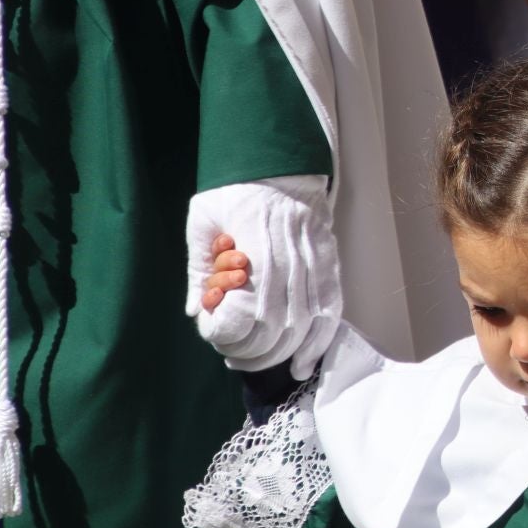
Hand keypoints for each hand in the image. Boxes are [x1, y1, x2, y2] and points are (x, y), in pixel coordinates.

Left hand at [185, 176, 341, 378]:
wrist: (278, 160)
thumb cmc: (233, 188)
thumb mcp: (202, 218)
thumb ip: (199, 266)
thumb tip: (196, 310)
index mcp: (254, 242)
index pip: (249, 307)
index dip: (233, 333)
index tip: (217, 337)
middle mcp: (289, 254)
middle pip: (279, 324)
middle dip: (256, 350)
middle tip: (237, 360)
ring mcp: (315, 258)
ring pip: (307, 322)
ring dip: (287, 352)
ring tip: (267, 367)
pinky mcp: (330, 260)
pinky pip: (332, 308)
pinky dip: (321, 339)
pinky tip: (306, 361)